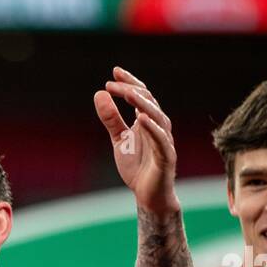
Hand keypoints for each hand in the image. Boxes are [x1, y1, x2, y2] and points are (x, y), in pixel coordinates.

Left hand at [93, 66, 177, 214]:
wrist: (148, 194)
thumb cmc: (137, 166)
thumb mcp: (119, 139)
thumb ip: (111, 119)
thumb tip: (99, 94)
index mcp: (149, 120)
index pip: (142, 95)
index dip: (130, 82)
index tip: (114, 71)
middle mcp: (159, 126)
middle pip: (148, 102)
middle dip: (131, 91)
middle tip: (112, 84)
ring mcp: (164, 140)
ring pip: (157, 116)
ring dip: (142, 104)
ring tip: (127, 94)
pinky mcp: (166, 156)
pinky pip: (161, 139)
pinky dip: (152, 128)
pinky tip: (141, 118)